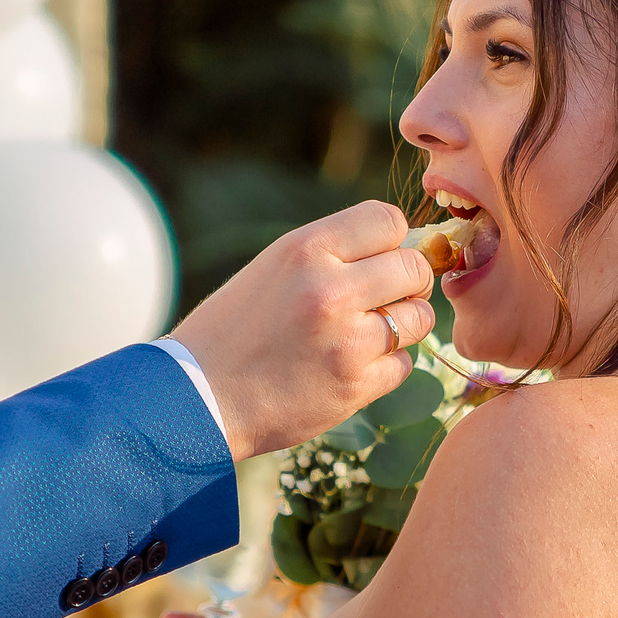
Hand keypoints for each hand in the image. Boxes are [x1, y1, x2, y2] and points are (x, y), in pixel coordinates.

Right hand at [171, 200, 435, 459]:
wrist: (198, 397)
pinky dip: (386, 365)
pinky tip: (352, 365)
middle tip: (384, 297)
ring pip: (420, 318)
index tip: (380, 258)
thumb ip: (334, 253)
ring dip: (403, 324)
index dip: (392, 240)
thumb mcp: (275, 267)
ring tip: (367, 332)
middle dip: (407, 282)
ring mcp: (347, 340)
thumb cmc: (235, 328)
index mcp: (307, 249)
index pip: (390, 220)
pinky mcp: (355, 385)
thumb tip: (404, 247)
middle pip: (415, 268)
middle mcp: (331, 290)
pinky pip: (404, 364)